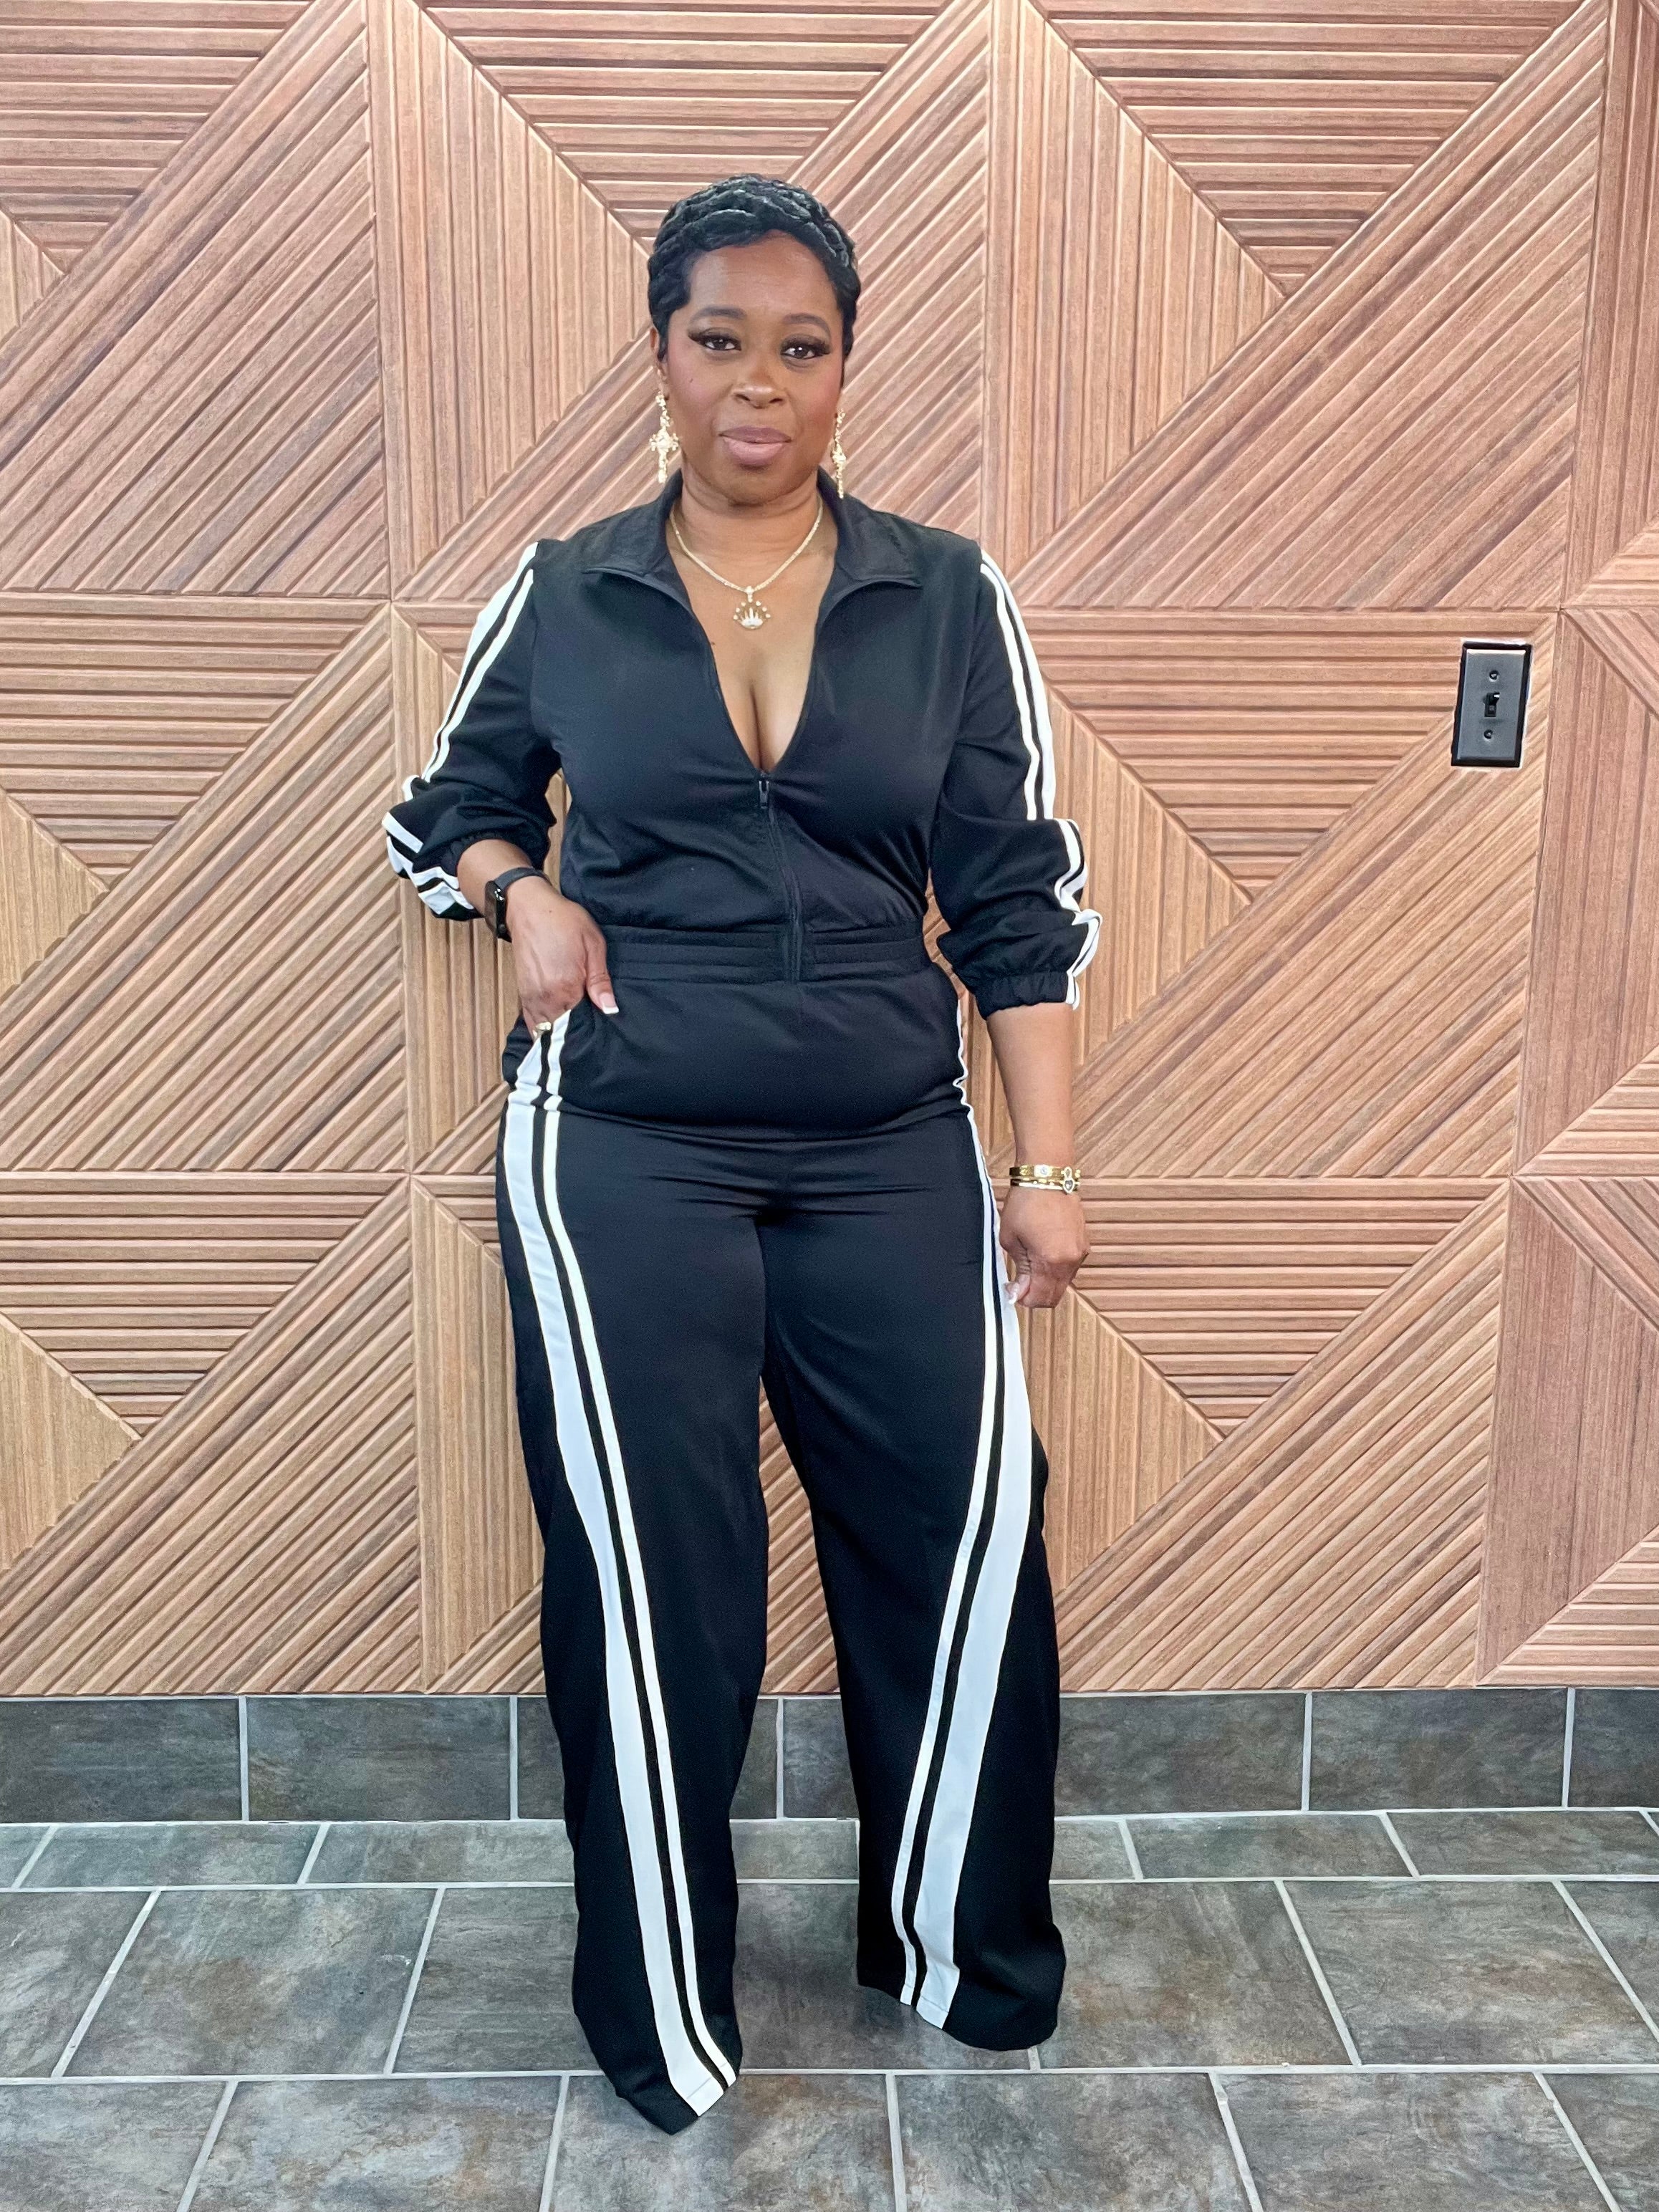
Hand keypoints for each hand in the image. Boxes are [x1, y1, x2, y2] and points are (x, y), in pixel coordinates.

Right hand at [506, 877, 617, 1025]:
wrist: (528, 909)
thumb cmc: (563, 921)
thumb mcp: (593, 944)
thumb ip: (600, 980)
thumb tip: (610, 1008)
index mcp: (566, 987)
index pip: (581, 1024)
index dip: (592, 1032)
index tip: (603, 1034)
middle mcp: (546, 998)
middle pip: (563, 1032)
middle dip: (576, 1038)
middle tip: (591, 1040)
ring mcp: (531, 998)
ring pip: (546, 1031)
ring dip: (559, 1037)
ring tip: (574, 1039)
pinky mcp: (523, 996)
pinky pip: (532, 1023)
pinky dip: (543, 1031)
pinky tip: (556, 1034)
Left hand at [998, 1186, 1088, 1307]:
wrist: (1047, 1176)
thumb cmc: (1026, 1202)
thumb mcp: (1011, 1238)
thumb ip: (1019, 1269)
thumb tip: (1020, 1290)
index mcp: (1051, 1261)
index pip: (1041, 1299)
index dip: (1025, 1300)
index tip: (1013, 1291)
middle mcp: (1071, 1260)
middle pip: (1055, 1295)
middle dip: (1036, 1294)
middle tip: (1019, 1282)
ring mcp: (1080, 1252)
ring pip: (1063, 1282)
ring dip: (1046, 1282)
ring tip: (1029, 1264)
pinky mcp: (1083, 1243)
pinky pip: (1069, 1267)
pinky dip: (1056, 1269)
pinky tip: (1042, 1254)